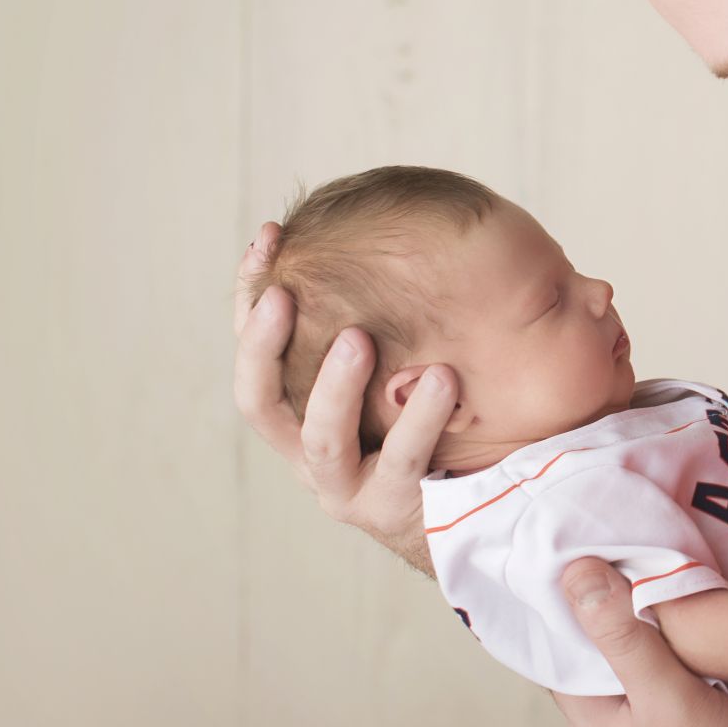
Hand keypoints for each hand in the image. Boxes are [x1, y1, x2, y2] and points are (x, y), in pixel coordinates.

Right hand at [233, 222, 457, 573]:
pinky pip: (400, 461)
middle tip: (284, 292)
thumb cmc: (439, 421)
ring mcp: (344, 485)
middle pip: (260, 401)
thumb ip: (399, 313)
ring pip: (320, 436)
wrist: (475, 509)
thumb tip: (420, 217)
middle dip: (262, 345)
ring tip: (359, 337)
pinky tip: (442, 378)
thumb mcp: (407, 363)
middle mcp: (307, 452)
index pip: (257, 352)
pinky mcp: (391, 509)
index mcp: (298, 412)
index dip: (252, 296)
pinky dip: (416, 419)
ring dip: (333, 386)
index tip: (270, 238)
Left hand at [550, 558, 727, 726]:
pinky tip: (694, 653)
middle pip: (597, 664)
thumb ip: (623, 636)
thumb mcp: (665, 694)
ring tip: (663, 597)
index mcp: (591, 722)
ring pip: (633, 683)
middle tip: (628, 564)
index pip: (558, 650)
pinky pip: (663, 701)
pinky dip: (669, 670)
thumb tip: (577, 574)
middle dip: (608, 618)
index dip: (564, 604)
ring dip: (643, 645)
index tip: (577, 557)